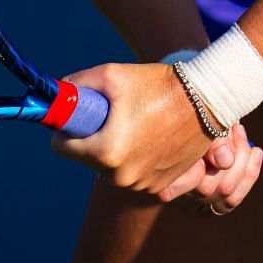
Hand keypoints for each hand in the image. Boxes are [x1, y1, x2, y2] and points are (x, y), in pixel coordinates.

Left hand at [49, 63, 262, 213]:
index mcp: (107, 153)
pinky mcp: (161, 187)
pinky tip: (150, 138)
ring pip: (109, 168)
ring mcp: (143, 185)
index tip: (81, 114)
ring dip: (114, 149)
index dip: (66, 128)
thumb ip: (76, 86)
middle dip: (92, 137)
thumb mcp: (111, 75)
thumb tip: (55, 93)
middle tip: (114, 115)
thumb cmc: (157, 84)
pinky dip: (135, 159)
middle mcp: (123, 177)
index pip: (61, 147)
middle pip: (85, 158)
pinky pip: (133, 175)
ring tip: (137, 124)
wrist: (206, 100)